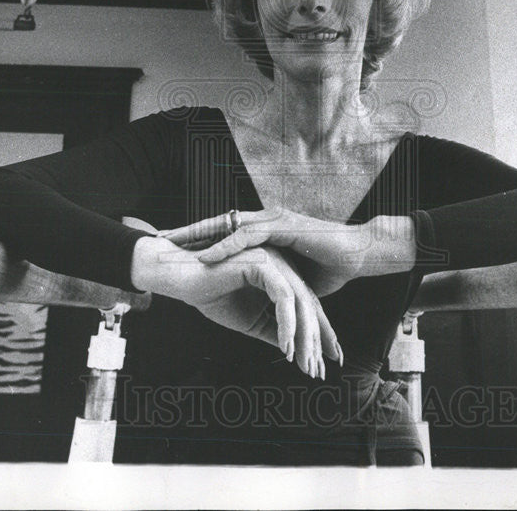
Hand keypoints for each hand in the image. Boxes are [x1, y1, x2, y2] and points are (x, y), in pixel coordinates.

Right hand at [128, 229, 339, 377]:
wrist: (181, 279)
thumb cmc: (211, 295)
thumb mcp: (250, 321)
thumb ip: (273, 330)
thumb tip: (293, 352)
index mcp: (282, 277)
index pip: (305, 309)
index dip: (314, 338)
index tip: (320, 366)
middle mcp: (283, 267)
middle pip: (308, 306)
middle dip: (315, 340)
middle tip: (318, 371)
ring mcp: (274, 262)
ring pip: (299, 302)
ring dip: (304, 336)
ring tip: (305, 364)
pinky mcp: (262, 263)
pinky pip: (282, 296)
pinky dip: (286, 323)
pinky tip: (286, 346)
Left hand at [159, 208, 416, 295]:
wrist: (359, 252)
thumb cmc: (329, 266)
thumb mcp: (289, 276)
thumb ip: (270, 280)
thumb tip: (257, 298)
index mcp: (264, 229)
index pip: (223, 231)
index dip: (196, 238)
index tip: (169, 246)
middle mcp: (265, 219)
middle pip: (216, 223)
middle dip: (186, 231)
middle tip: (157, 237)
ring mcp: (273, 220)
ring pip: (226, 226)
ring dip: (197, 236)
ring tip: (172, 244)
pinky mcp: (283, 227)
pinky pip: (248, 236)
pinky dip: (225, 246)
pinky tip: (206, 254)